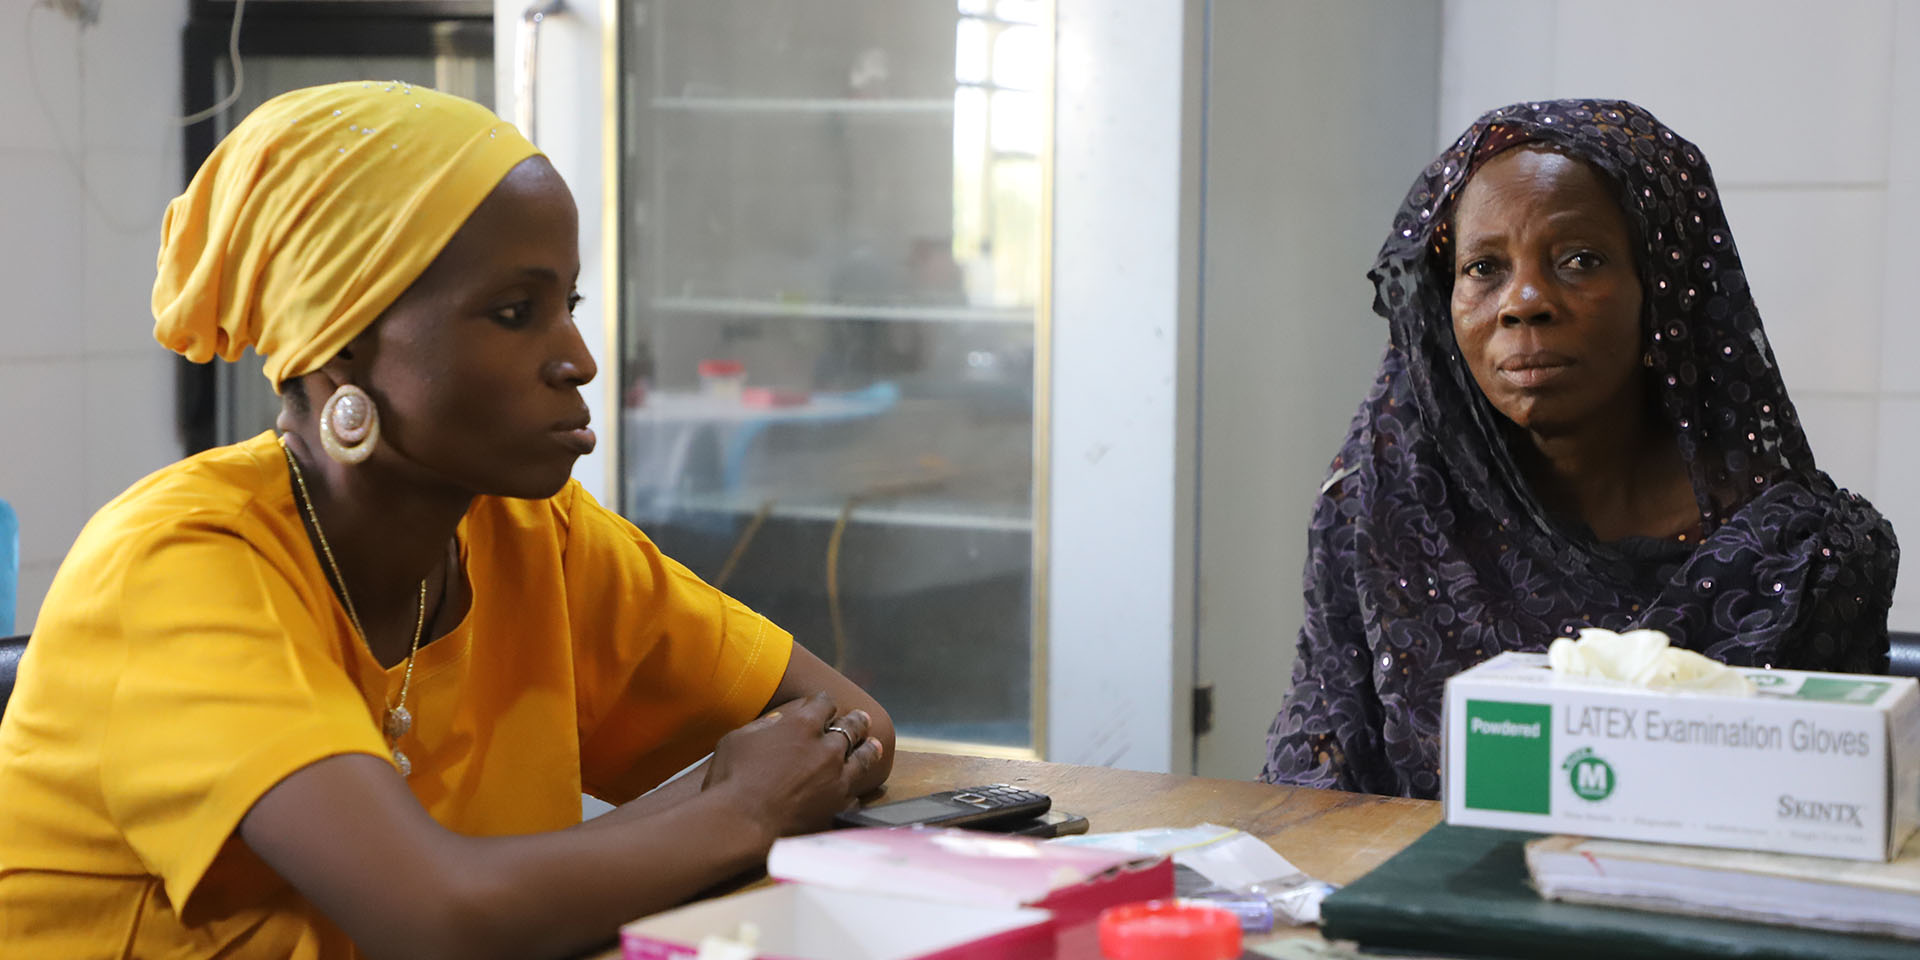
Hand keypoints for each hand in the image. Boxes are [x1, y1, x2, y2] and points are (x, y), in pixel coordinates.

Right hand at [702, 691, 884, 836]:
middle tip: (862, 718)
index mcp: (802, 725)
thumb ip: (763, 727)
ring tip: (874, 745)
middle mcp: (826, 748)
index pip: (823, 704)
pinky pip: (855, 794)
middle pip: (851, 728)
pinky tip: (858, 788)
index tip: (825, 703)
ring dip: (868, 748)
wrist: (742, 823)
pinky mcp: (837, 806)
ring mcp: (836, 778)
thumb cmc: (732, 779)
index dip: (824, 702)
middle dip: (856, 720)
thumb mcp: (738, 739)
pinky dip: (856, 788)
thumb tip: (777, 723)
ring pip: (862, 758)